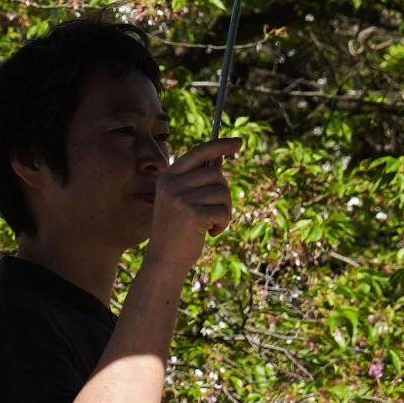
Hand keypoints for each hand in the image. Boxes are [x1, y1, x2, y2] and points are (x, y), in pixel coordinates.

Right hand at [145, 138, 237, 271]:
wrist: (165, 259)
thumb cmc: (178, 229)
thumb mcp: (183, 199)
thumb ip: (198, 179)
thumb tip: (220, 157)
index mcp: (167, 177)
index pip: (198, 152)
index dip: (220, 144)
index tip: (238, 142)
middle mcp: (171, 184)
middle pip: (215, 174)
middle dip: (224, 193)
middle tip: (215, 211)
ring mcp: (180, 199)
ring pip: (222, 192)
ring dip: (224, 210)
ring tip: (210, 223)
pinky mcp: (192, 214)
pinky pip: (223, 211)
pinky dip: (223, 223)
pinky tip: (210, 233)